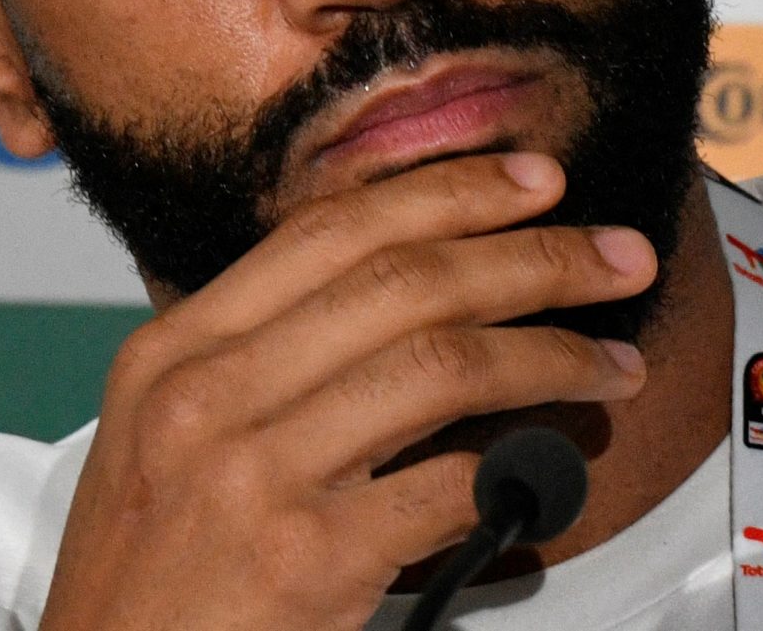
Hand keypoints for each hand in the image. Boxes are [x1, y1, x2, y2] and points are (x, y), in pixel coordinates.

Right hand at [38, 151, 656, 630]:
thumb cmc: (147, 579)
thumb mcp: (167, 437)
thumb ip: (266, 358)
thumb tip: (413, 294)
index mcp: (177, 350)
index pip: (336, 230)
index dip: (451, 194)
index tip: (535, 184)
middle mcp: (209, 395)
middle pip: (406, 282)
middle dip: (534, 258)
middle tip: (615, 256)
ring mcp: (253, 474)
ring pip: (442, 365)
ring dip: (552, 354)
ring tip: (612, 361)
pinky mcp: (304, 559)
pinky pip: (445, 485)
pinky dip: (515, 470)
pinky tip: (552, 468)